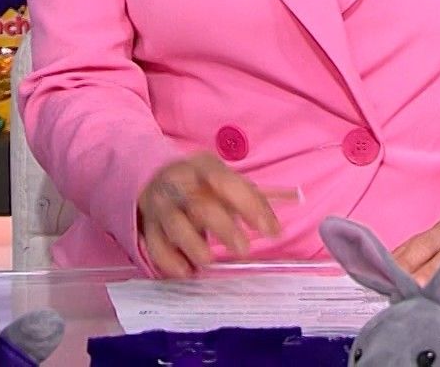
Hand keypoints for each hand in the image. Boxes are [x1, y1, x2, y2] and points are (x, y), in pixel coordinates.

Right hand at [136, 152, 281, 277]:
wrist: (151, 178)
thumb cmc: (200, 184)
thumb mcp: (226, 181)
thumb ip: (255, 197)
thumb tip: (292, 206)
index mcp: (203, 167)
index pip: (226, 182)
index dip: (249, 205)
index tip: (270, 229)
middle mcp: (179, 183)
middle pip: (200, 205)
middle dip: (224, 228)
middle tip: (244, 250)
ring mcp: (160, 205)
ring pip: (174, 225)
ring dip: (193, 244)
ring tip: (209, 261)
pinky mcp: (147, 226)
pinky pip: (155, 245)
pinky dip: (169, 260)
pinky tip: (186, 272)